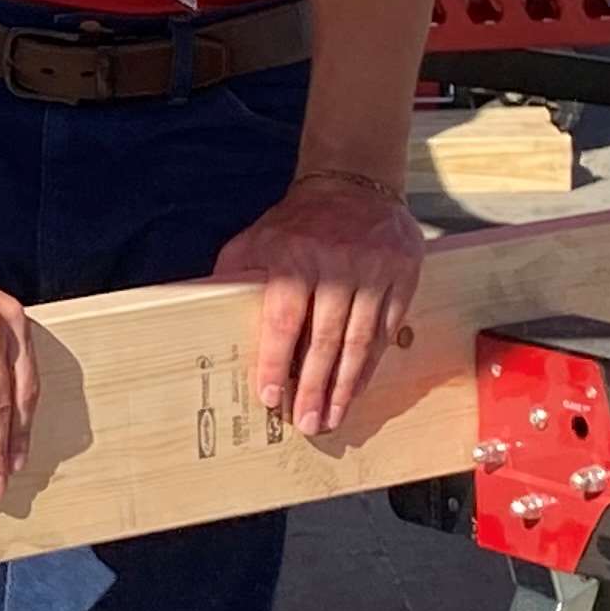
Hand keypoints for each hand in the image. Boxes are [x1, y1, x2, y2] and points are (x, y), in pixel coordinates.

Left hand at [213, 173, 424, 438]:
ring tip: (331, 417)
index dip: (275, 362)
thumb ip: (233, 277)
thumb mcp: (255, 240)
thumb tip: (207, 317)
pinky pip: (387, 330)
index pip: (283, 320)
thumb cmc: (296, 224)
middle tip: (306, 424)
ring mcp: (374, 271)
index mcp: (293, 257)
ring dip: (344, 386)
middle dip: (313, 388)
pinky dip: (370, 364)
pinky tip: (356, 387)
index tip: (270, 398)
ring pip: (360, 341)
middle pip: (324, 340)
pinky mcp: (402, 275)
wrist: (354, 186)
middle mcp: (336, 265)